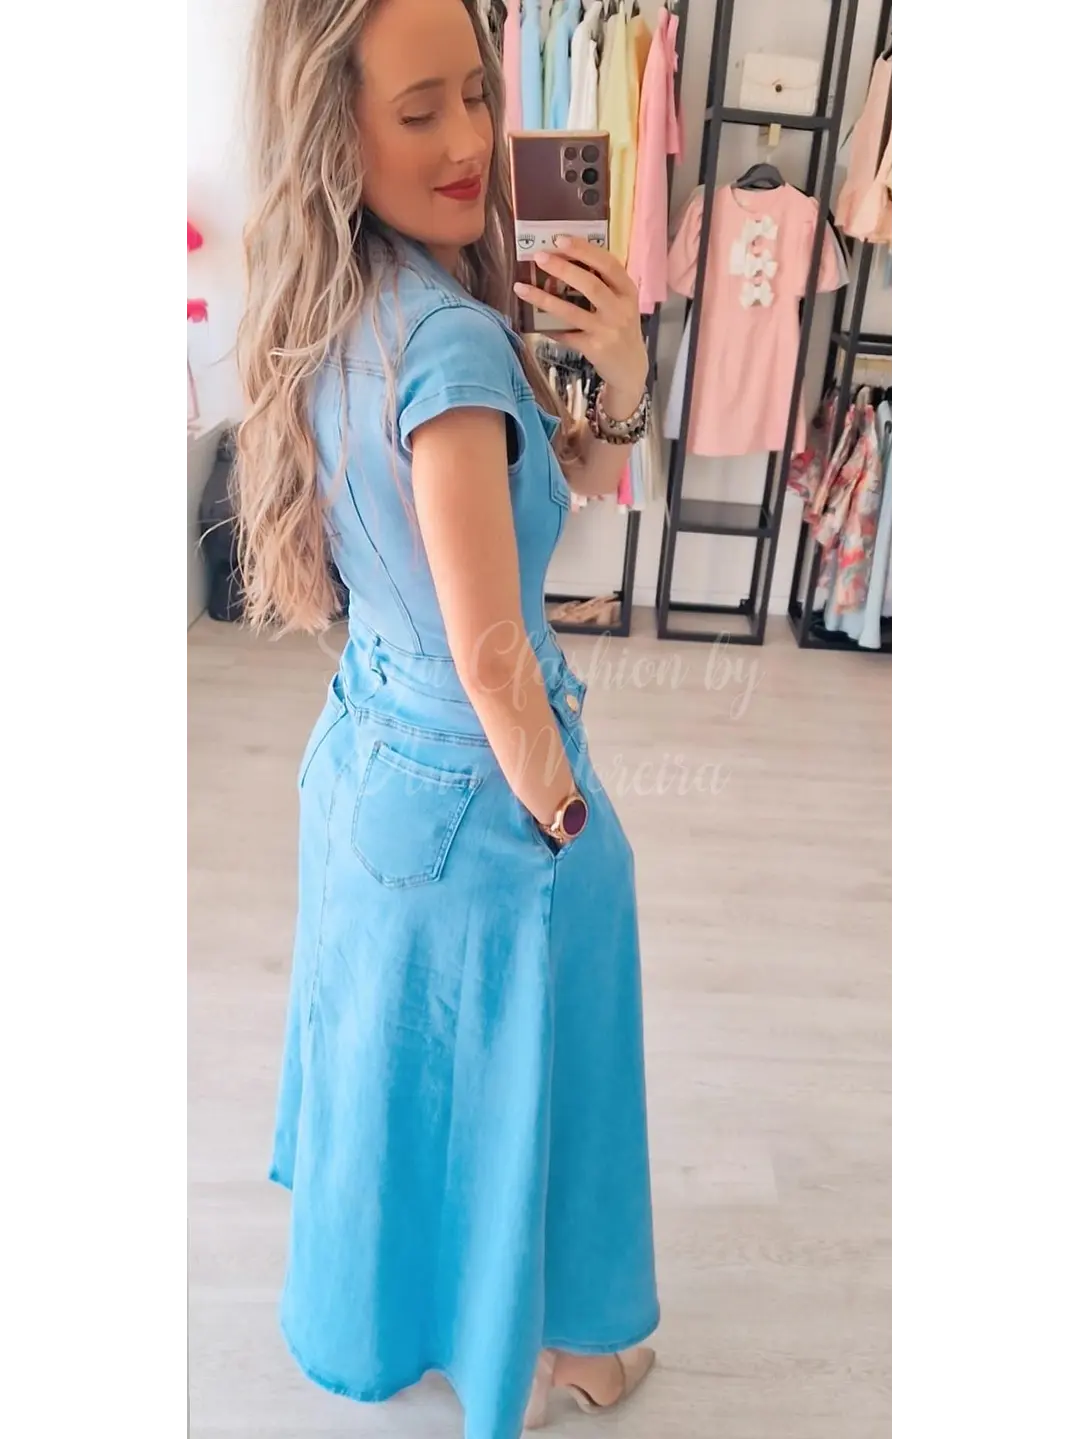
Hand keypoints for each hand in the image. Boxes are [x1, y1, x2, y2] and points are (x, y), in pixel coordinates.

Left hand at [513, 237, 647, 417]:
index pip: (608, 263)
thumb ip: (604, 283)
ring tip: (522, 287)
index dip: (584, 250)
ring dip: (544, 299)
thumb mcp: (622, 302)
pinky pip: (565, 335)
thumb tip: (566, 258)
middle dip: (563, 269)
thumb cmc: (621, 328)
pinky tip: (532, 321)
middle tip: (539, 257)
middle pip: (591, 285)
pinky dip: (548, 327)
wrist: (631, 368)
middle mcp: (620, 309)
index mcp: (627, 290)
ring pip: (572, 311)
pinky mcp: (594, 349)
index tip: (560, 239)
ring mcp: (607, 330)